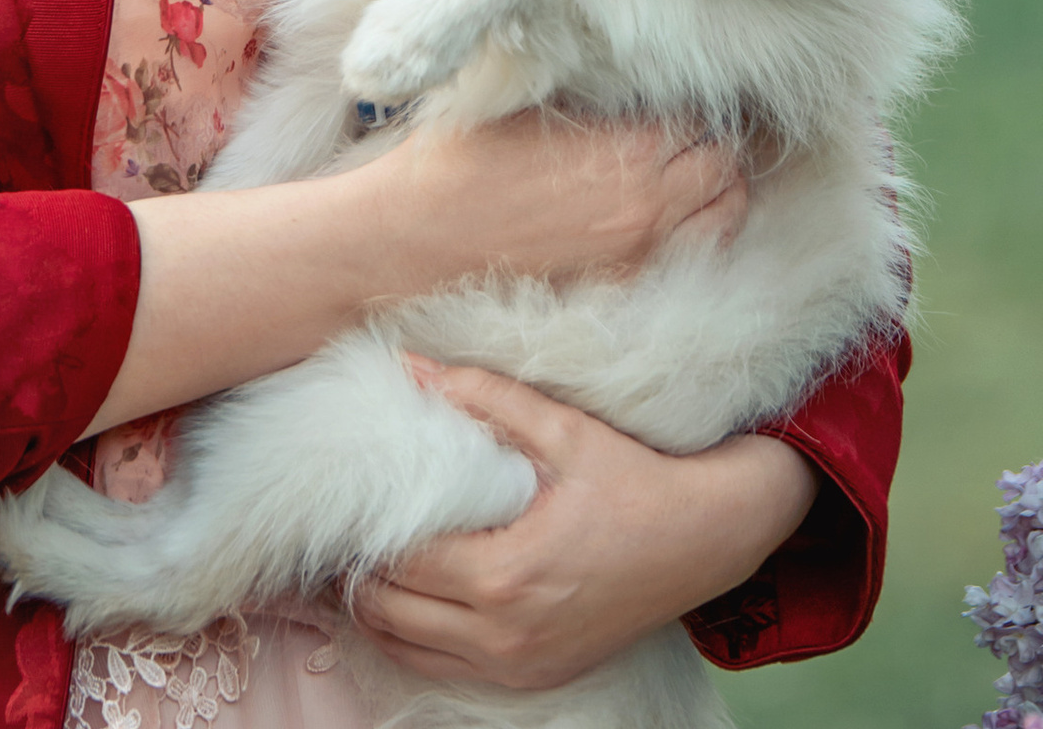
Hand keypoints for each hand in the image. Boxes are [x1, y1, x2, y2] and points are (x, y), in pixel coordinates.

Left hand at [348, 363, 818, 692]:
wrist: (707, 539)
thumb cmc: (636, 481)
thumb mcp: (563, 430)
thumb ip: (483, 396)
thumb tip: (410, 366)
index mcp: (508, 574)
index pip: (402, 562)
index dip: (362, 532)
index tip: (341, 499)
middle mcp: (507, 633)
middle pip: (392, 613)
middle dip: (356, 575)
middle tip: (335, 531)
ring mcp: (521, 665)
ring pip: (409, 651)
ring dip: (377, 612)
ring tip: (356, 564)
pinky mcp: (535, 677)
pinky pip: (445, 670)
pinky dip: (412, 639)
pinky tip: (403, 600)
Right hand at [372, 111, 747, 295]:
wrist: (416, 238)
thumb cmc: (461, 160)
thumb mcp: (527, 99)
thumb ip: (592, 90)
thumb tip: (629, 71)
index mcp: (628, 152)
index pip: (701, 116)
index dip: (693, 99)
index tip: (679, 91)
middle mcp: (648, 208)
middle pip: (726, 165)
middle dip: (715, 139)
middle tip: (691, 125)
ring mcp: (640, 256)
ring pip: (725, 215)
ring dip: (718, 186)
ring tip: (692, 166)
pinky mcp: (623, 288)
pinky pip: (697, 256)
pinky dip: (701, 229)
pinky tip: (675, 210)